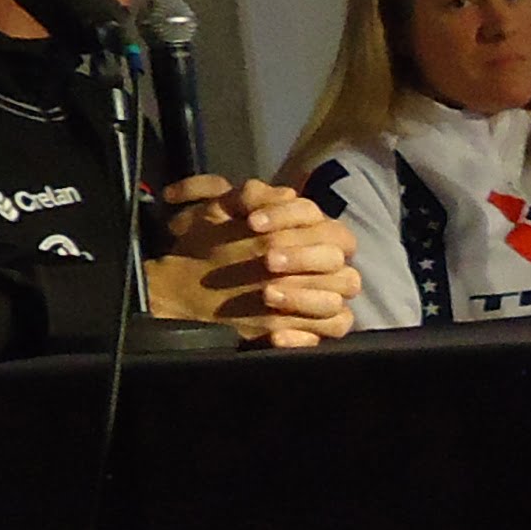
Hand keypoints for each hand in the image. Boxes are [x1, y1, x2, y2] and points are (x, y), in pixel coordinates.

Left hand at [147, 175, 358, 345]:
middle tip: (267, 260)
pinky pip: (333, 329)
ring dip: (305, 296)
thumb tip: (259, 194)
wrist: (190, 287)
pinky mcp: (315, 328)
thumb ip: (245, 197)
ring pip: (339, 295)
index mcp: (306, 228)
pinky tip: (275, 334)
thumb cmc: (212, 244)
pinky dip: (304, 334)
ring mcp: (322, 296)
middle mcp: (321, 262)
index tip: (251, 223)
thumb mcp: (220, 212)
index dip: (288, 216)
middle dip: (303, 257)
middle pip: (335, 256)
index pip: (315, 216)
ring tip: (266, 295)